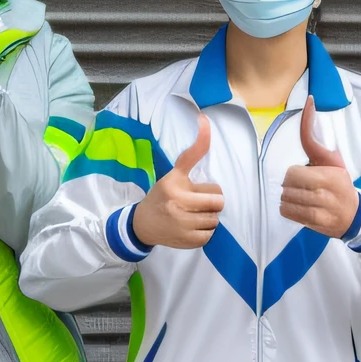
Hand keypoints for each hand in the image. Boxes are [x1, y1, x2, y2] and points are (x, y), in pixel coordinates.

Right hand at [131, 113, 224, 249]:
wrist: (142, 224)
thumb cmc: (161, 195)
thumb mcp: (173, 173)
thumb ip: (192, 153)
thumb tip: (205, 120)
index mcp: (174, 186)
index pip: (210, 185)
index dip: (213, 187)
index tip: (212, 156)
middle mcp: (178, 205)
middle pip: (218, 202)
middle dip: (212, 201)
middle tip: (199, 201)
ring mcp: (182, 226)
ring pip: (215, 219)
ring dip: (209, 216)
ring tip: (194, 214)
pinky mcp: (186, 241)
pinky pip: (210, 235)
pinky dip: (204, 231)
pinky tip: (192, 226)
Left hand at [280, 97, 359, 236]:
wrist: (356, 216)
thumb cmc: (341, 183)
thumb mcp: (333, 160)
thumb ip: (315, 139)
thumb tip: (309, 104)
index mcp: (330, 175)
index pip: (295, 169)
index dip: (295, 167)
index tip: (305, 150)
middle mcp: (325, 193)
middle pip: (288, 183)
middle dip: (291, 183)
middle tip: (303, 184)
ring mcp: (320, 210)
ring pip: (286, 198)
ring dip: (289, 196)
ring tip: (303, 196)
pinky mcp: (315, 224)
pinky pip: (287, 212)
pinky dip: (289, 209)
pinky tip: (301, 206)